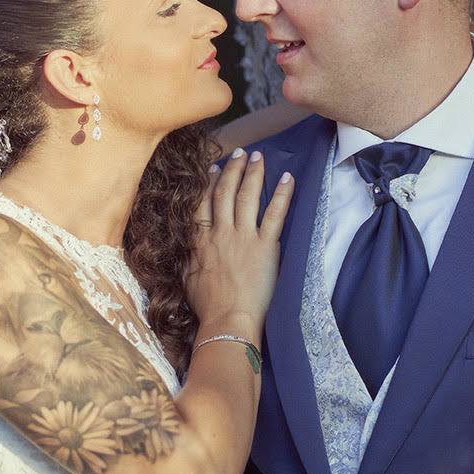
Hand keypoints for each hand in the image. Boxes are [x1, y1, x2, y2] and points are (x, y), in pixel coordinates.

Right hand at [183, 147, 293, 335]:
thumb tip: (186, 244)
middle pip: (225, 191)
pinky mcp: (264, 246)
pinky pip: (275, 213)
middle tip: (240, 153)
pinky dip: (281, 194)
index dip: (209, 182)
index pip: (203, 201)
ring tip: (258, 157)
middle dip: (233, 168)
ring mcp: (242, 237)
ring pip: (247, 196)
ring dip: (253, 173)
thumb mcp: (186, 276)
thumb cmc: (206, 307)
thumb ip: (187, 254)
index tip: (214, 168)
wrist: (227, 320)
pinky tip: (287, 178)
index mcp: (199, 240)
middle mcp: (219, 233)